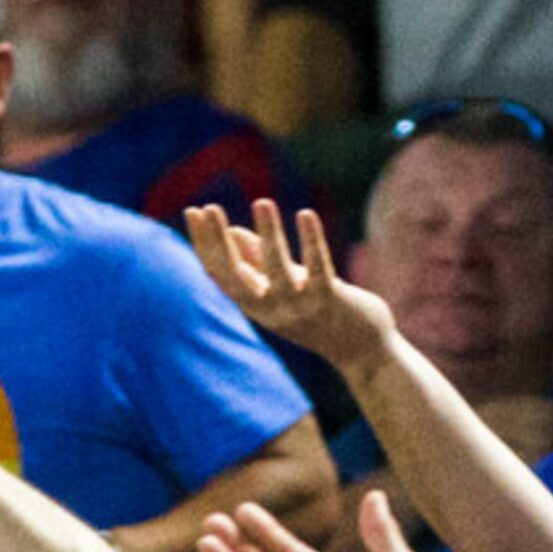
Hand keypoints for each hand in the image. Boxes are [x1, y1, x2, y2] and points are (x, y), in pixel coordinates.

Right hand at [182, 199, 395, 371]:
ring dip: (269, 234)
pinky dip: (311, 240)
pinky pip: (317, 267)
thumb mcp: (282, 286)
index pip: (218, 272)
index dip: (204, 242)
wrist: (359, 349)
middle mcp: (269, 309)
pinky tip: (305, 214)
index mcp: (253, 304)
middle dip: (218, 241)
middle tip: (209, 207)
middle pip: (235, 274)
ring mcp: (298, 306)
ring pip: (278, 268)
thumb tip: (231, 231)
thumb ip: (256, 260)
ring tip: (262, 202)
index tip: (193, 212)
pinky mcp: (329, 300)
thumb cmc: (317, 313)